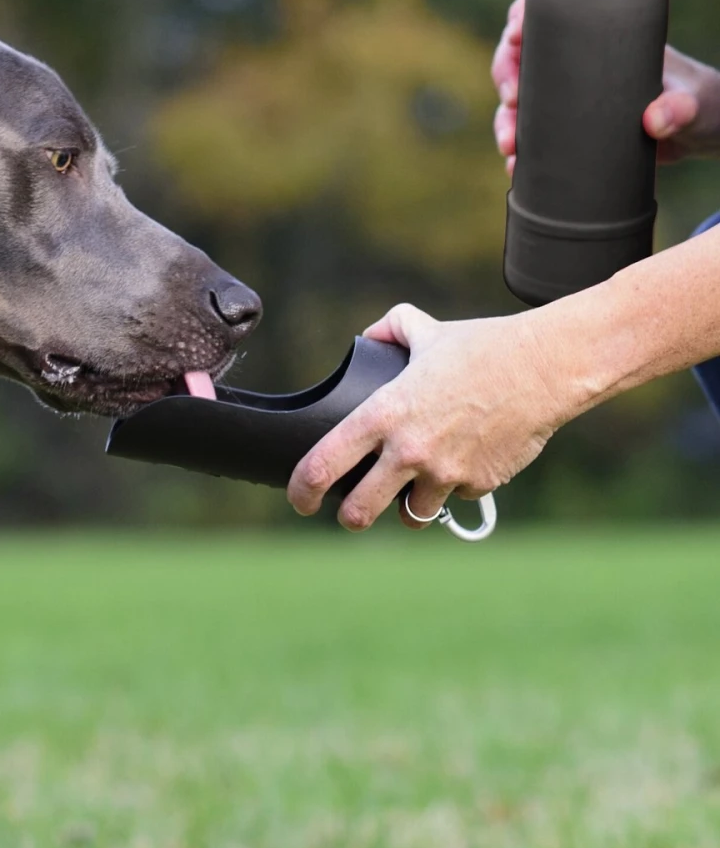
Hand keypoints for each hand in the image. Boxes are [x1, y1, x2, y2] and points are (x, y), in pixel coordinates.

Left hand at [286, 303, 569, 531]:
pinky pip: (455, 498)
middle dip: (350, 518)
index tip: (300, 499)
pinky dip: (453, 489)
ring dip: (408, 508)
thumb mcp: (427, 330)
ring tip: (411, 493)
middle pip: (359, 512)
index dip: (302, 490)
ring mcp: (445, 472)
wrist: (547, 366)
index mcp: (383, 414)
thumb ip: (391, 330)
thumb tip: (371, 337)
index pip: (323, 464)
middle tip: (351, 514)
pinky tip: (462, 463)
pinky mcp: (478, 484)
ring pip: (411, 515)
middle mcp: (408, 451)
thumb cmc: (484, 346)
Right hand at [492, 0, 719, 173]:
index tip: (515, 35)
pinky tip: (514, 166)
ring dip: (504, 121)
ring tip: (510, 145)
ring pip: (517, 101)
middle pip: (522, 56)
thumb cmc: (700, 102)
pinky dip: (517, 152)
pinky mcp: (565, 129)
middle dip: (505, 76)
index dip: (523, 18)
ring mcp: (567, 98)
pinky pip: (529, 136)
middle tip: (512, 99)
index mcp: (603, 38)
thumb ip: (679, 108)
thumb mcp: (693, 102)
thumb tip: (655, 120)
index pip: (551, 13)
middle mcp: (577, 65)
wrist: (699, 132)